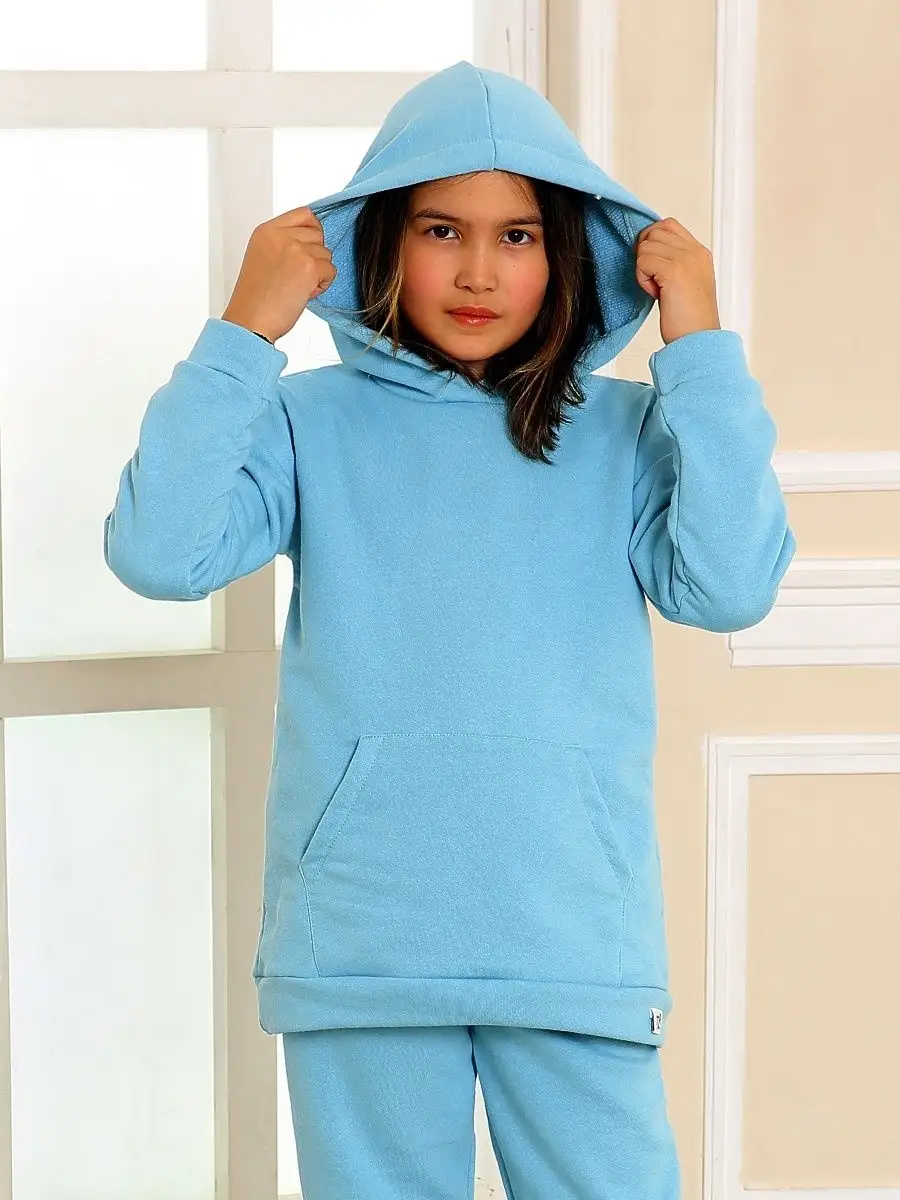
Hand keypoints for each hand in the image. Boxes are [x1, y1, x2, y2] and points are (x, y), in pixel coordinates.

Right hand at [221, 205, 337, 342]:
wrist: (251, 321)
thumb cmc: (254, 299)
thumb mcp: (262, 258)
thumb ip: (282, 245)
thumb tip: (308, 244)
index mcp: (266, 231)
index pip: (303, 214)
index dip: (312, 231)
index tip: (310, 246)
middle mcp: (281, 236)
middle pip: (318, 235)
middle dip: (315, 256)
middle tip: (298, 275)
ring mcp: (296, 249)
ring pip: (326, 254)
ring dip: (319, 272)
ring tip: (298, 287)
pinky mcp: (310, 267)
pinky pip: (331, 271)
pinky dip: (323, 285)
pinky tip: (304, 293)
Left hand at [635, 217, 720, 344]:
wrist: (698, 340)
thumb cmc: (689, 321)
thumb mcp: (686, 283)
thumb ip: (673, 263)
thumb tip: (647, 252)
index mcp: (700, 253)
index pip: (668, 225)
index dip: (652, 241)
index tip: (652, 266)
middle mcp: (694, 252)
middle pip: (654, 231)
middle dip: (645, 253)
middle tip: (653, 279)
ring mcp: (686, 259)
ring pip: (646, 245)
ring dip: (643, 268)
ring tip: (656, 289)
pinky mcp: (673, 270)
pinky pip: (643, 261)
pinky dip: (642, 278)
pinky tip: (655, 294)